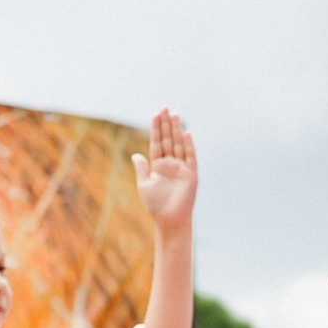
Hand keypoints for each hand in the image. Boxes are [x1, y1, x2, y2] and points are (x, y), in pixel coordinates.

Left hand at [132, 108, 198, 233]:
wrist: (169, 219)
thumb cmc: (156, 205)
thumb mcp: (145, 184)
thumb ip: (142, 169)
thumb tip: (136, 154)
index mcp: (158, 165)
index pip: (158, 142)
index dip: (156, 129)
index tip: (156, 114)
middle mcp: (171, 164)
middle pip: (168, 139)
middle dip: (166, 124)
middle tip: (165, 107)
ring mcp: (182, 168)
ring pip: (179, 144)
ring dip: (177, 130)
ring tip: (175, 114)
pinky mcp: (191, 174)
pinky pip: (190, 157)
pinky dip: (189, 145)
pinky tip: (186, 133)